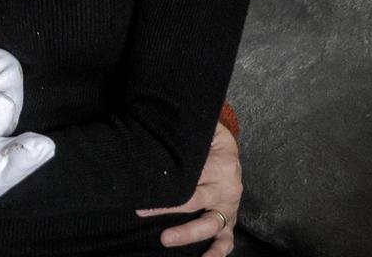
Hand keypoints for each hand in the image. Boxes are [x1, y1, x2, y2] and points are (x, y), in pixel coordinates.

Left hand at [135, 122, 241, 255]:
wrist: (228, 148)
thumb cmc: (209, 139)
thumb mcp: (206, 129)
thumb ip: (191, 131)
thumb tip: (165, 127)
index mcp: (222, 164)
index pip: (191, 176)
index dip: (166, 184)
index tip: (142, 190)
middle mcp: (228, 187)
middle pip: (195, 201)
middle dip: (168, 208)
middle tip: (143, 212)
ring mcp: (229, 206)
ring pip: (210, 224)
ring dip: (188, 234)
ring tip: (165, 239)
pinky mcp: (229, 220)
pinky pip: (226, 240)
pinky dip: (217, 252)